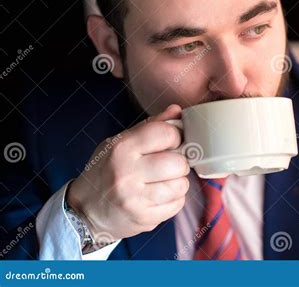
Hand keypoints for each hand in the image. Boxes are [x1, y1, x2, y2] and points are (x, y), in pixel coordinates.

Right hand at [66, 104, 189, 242]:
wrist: (85, 211)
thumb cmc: (106, 171)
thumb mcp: (119, 143)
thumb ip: (150, 126)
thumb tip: (177, 111)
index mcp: (122, 149)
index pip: (166, 133)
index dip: (175, 136)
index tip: (170, 142)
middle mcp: (127, 174)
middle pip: (178, 162)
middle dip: (179, 162)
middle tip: (168, 165)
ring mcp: (136, 199)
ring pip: (181, 185)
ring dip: (177, 182)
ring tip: (162, 182)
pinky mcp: (144, 218)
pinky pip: (178, 204)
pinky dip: (174, 199)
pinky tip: (159, 196)